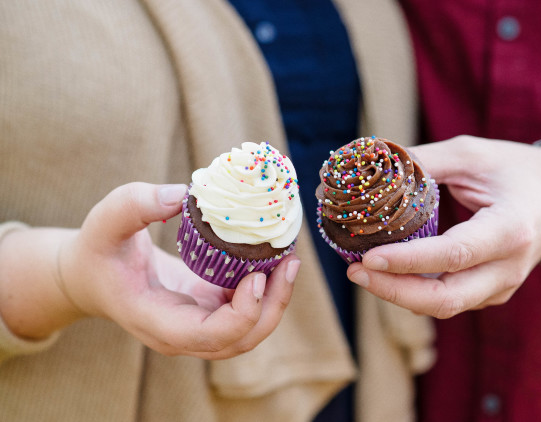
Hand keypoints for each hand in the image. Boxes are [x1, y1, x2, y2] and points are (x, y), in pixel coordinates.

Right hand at [1, 183, 297, 358]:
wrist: (93, 276)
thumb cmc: (99, 249)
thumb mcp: (105, 220)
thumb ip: (136, 205)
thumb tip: (183, 194)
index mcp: (155, 319)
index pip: (206, 336)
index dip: (240, 315)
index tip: (256, 277)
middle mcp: (181, 333)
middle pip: (238, 340)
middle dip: (272, 307)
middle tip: (289, 263)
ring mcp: (197, 325)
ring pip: (247, 331)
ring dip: (276, 301)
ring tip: (291, 260)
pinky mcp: (208, 310)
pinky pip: (245, 311)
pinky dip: (266, 291)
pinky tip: (276, 258)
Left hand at [347, 136, 540, 317]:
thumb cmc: (515, 169)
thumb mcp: (469, 154)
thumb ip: (422, 162)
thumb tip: (366, 171)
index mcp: (510, 230)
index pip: (453, 255)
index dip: (408, 261)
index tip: (367, 257)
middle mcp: (509, 268)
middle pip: (445, 298)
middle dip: (394, 290)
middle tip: (355, 271)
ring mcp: (502, 286)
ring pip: (444, 306)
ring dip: (399, 294)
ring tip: (362, 271)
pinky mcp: (491, 291)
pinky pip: (448, 300)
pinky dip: (414, 292)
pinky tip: (387, 274)